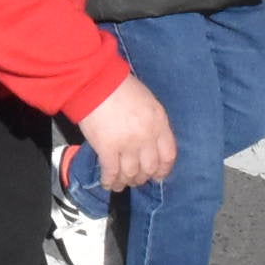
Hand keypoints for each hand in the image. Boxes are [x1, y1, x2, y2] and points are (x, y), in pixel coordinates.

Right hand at [77, 73, 177, 190]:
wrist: (95, 82)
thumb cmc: (120, 87)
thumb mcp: (148, 101)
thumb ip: (153, 123)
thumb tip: (150, 142)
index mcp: (159, 123)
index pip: (168, 155)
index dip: (163, 169)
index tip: (157, 175)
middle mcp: (146, 137)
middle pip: (149, 167)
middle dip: (143, 177)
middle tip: (136, 178)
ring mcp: (127, 144)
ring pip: (131, 173)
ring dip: (127, 181)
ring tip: (122, 182)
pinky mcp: (107, 148)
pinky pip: (111, 172)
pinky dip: (110, 181)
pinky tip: (108, 183)